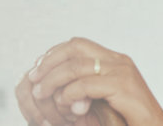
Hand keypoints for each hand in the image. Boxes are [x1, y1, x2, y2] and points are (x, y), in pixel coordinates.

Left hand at [15, 37, 162, 125]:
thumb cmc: (129, 120)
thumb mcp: (103, 99)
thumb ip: (85, 88)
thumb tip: (54, 84)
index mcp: (116, 60)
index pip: (78, 44)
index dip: (54, 54)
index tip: (37, 69)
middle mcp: (120, 61)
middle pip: (75, 47)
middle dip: (49, 61)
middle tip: (34, 78)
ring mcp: (123, 72)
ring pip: (76, 66)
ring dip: (53, 79)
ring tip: (40, 93)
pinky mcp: (123, 87)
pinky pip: (86, 85)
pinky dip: (69, 94)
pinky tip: (65, 105)